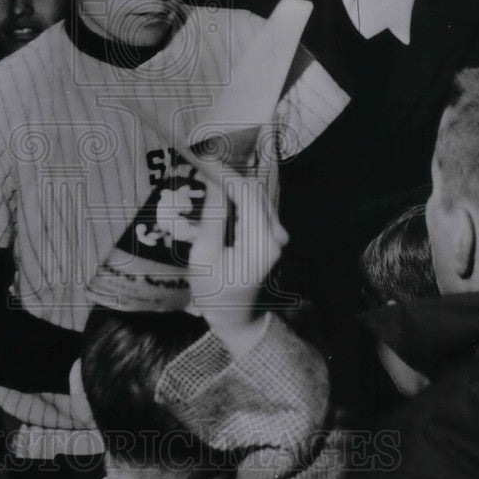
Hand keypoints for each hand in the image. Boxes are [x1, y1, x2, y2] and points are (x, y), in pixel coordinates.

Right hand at [187, 170, 286, 341]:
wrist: (239, 320)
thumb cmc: (216, 294)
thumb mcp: (205, 256)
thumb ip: (212, 217)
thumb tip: (212, 182)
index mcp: (261, 241)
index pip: (245, 192)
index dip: (223, 172)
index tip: (201, 158)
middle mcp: (276, 234)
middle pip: (253, 190)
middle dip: (228, 173)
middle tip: (201, 161)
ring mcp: (278, 235)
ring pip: (256, 196)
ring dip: (233, 183)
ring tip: (207, 172)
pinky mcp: (273, 237)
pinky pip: (256, 207)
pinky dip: (238, 196)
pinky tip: (220, 191)